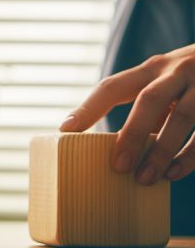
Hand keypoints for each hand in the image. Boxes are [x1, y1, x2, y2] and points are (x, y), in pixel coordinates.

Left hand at [61, 43, 194, 184]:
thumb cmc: (192, 80)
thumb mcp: (168, 84)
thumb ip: (149, 108)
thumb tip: (119, 148)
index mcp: (151, 69)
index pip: (112, 86)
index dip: (89, 108)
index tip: (66, 130)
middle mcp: (176, 71)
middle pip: (150, 100)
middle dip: (132, 134)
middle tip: (118, 167)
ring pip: (183, 117)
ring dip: (163, 150)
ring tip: (144, 178)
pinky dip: (191, 155)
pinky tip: (175, 173)